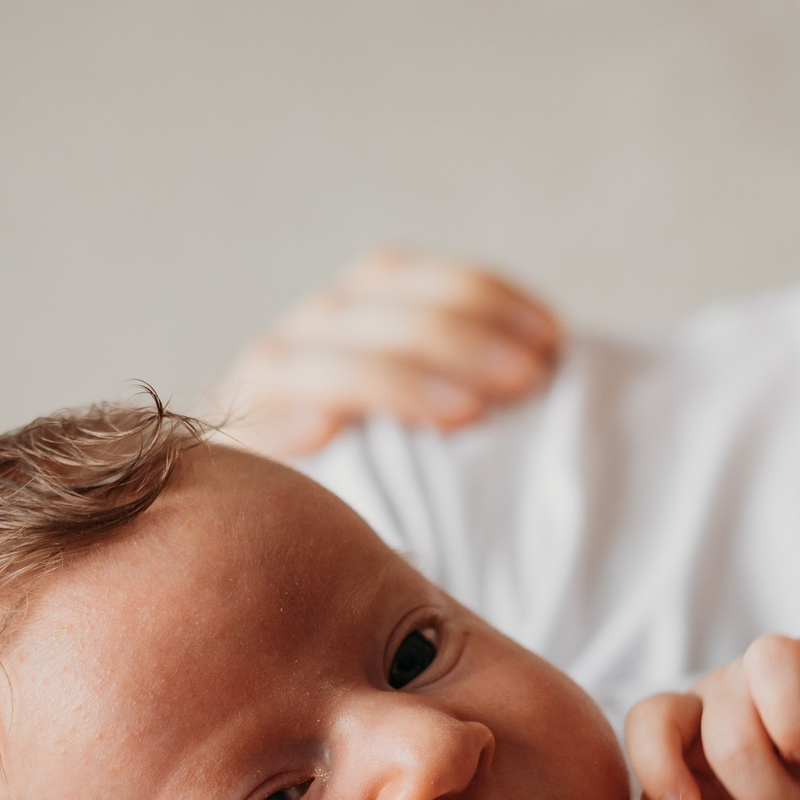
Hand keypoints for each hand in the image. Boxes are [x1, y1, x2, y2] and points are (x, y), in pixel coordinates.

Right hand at [208, 248, 559, 456]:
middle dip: (461, 336)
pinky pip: (263, 420)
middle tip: (527, 379)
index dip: (485, 295)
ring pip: (332, 358)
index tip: (554, 336)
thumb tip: (557, 363)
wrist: (271, 523)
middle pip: (383, 309)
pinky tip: (325, 433)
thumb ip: (473, 379)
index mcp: (360, 304)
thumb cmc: (394, 470)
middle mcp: (311, 328)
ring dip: (401, 380)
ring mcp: (270, 377)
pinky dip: (291, 419)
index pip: (415, 277)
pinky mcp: (242, 435)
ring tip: (464, 415)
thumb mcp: (435, 409)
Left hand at [624, 597, 799, 799]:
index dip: (656, 764)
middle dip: (754, 778)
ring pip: (768, 659)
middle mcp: (733, 685)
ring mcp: (785, 660)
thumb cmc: (789, 771)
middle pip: (720, 717)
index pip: (649, 720)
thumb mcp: (741, 798)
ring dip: (790, 719)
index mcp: (697, 722)